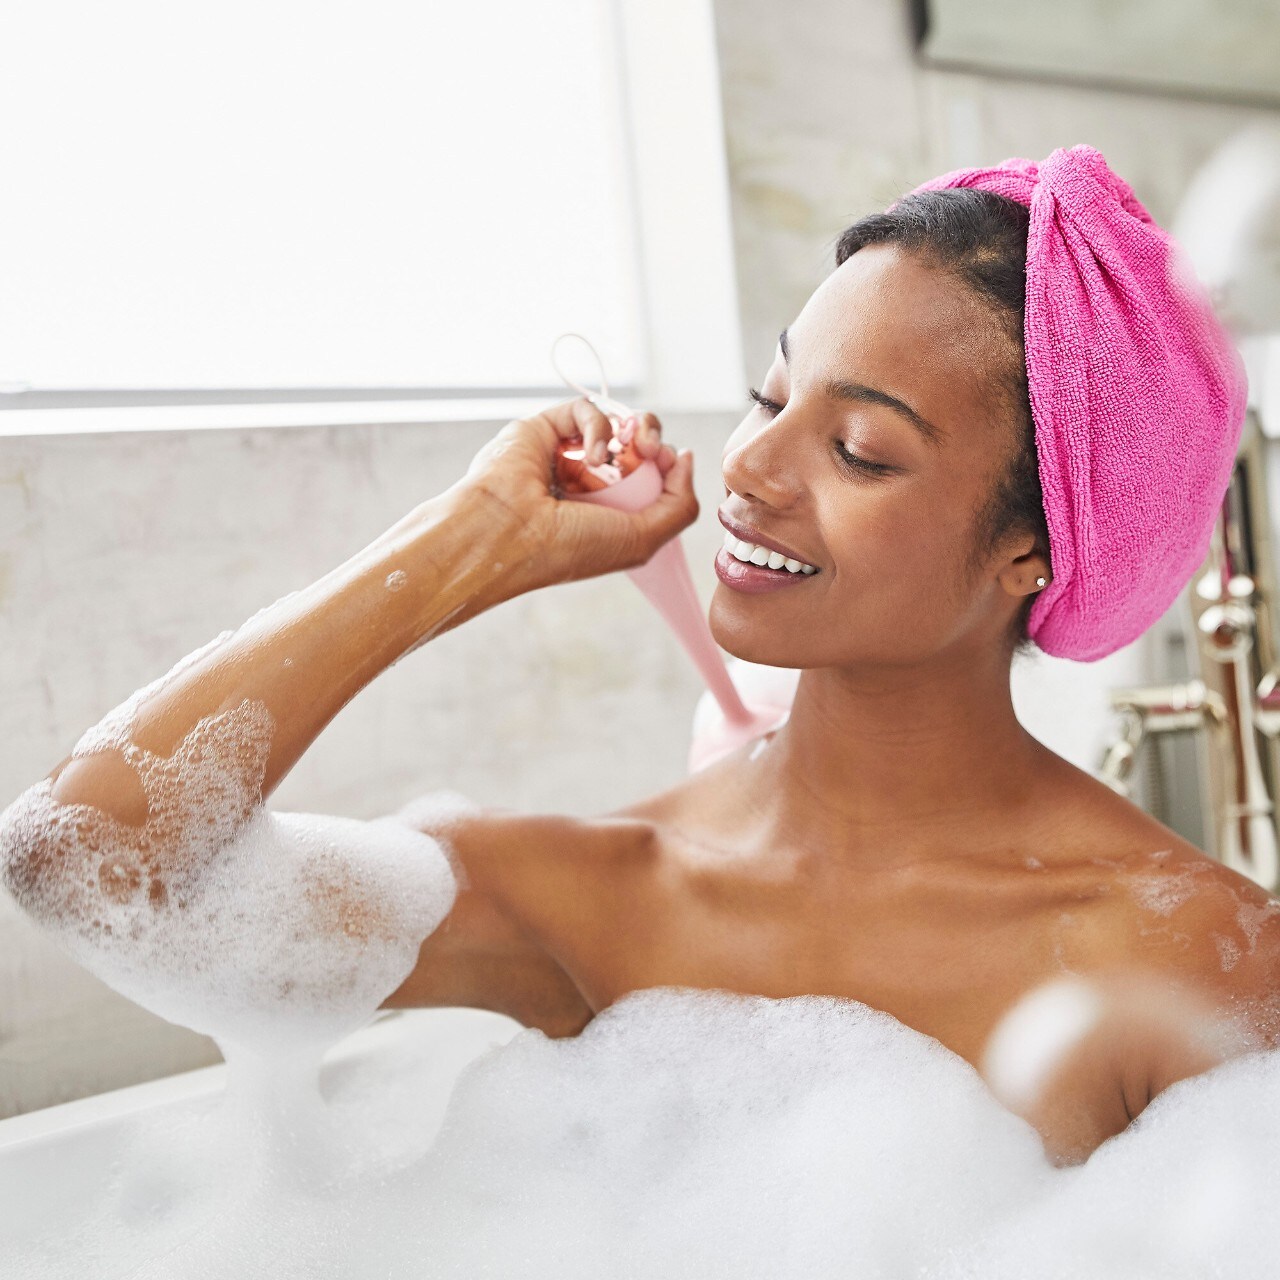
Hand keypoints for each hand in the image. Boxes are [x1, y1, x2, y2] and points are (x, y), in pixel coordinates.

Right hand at [459, 397, 698, 590]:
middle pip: (638, 445)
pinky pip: (587, 409)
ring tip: (635, 446)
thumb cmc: (569, 547)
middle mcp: (588, 483)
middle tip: (655, 452)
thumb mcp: (643, 539)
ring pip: (617, 422)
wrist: (509, 533)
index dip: (668, 465)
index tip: (672, 464)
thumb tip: (685, 457)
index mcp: (609, 512)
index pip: (651, 477)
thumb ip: (680, 504)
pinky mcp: (544, 429)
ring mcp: (566, 454)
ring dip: (638, 428)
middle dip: (656, 442)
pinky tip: (595, 456)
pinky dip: (601, 426)